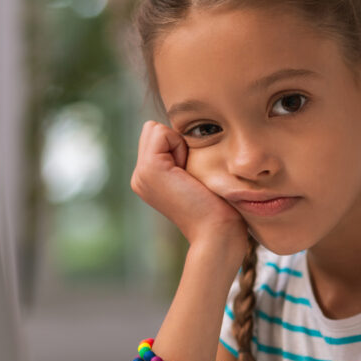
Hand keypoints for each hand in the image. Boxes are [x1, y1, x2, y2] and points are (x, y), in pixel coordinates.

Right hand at [130, 121, 245, 245]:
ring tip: (189, 176)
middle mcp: (140, 176)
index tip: (194, 176)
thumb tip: (188, 134)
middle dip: (177, 142)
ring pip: (155, 129)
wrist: (217, 232)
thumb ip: (185, 158)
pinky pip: (161, 132)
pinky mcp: (150, 169)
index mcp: (150, 179)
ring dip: (180, 145)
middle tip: (191, 175)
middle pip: (153, 129)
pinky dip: (179, 146)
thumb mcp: (197, 177)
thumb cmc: (219, 208)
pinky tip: (187, 174)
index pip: (157, 136)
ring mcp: (141, 174)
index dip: (180, 145)